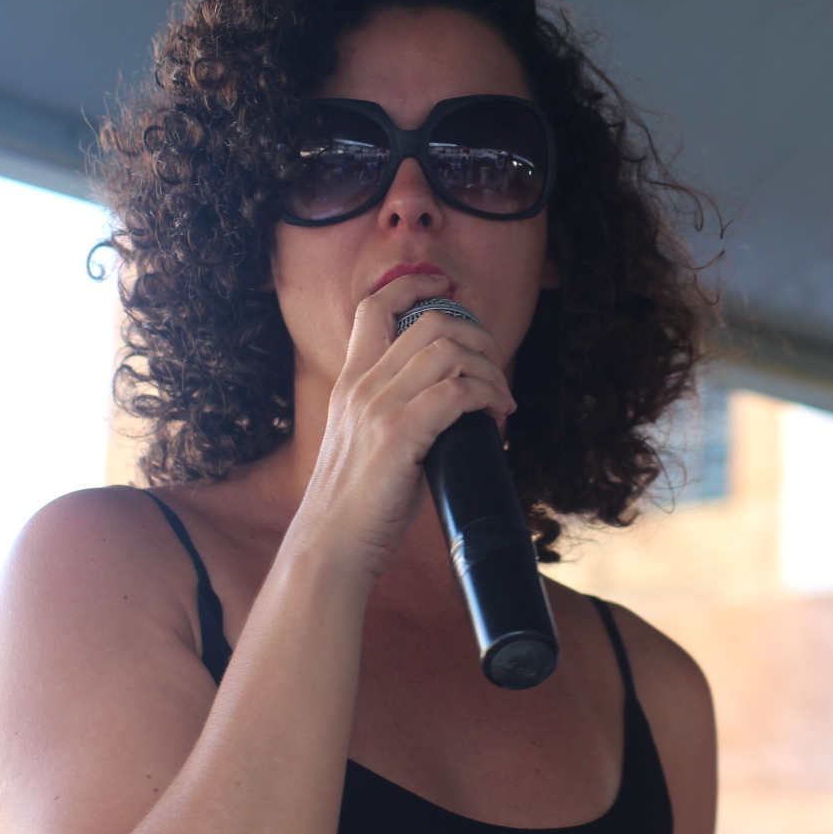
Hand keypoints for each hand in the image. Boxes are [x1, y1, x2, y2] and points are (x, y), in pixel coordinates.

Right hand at [291, 273, 515, 579]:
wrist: (330, 547)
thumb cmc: (357, 504)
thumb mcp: (367, 441)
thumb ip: (397, 412)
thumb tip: (452, 403)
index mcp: (350, 382)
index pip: (374, 308)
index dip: (414, 286)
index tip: (446, 286)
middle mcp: (361, 386)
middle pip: (429, 323)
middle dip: (476, 334)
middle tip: (494, 364)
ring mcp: (377, 408)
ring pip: (448, 351)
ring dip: (489, 368)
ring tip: (501, 396)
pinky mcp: (398, 436)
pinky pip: (456, 392)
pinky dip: (487, 396)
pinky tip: (496, 414)